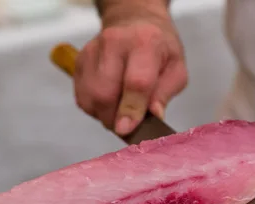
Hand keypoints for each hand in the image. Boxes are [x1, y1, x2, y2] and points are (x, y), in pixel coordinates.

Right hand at [74, 0, 187, 134]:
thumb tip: (154, 116)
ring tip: (121, 110)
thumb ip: (165, 93)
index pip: (135, 82)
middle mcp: (114, 43)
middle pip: (105, 93)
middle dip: (115, 118)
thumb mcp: (176, 69)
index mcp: (144, 43)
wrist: (135, 22)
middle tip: (129, 125)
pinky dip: (96, 109)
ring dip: (105, 115)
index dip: (131, 110)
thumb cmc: (159, 49)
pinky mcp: (79, 62)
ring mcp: (92, 51)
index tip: (127, 130)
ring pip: (90, 98)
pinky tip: (110, 102)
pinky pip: (82, 98)